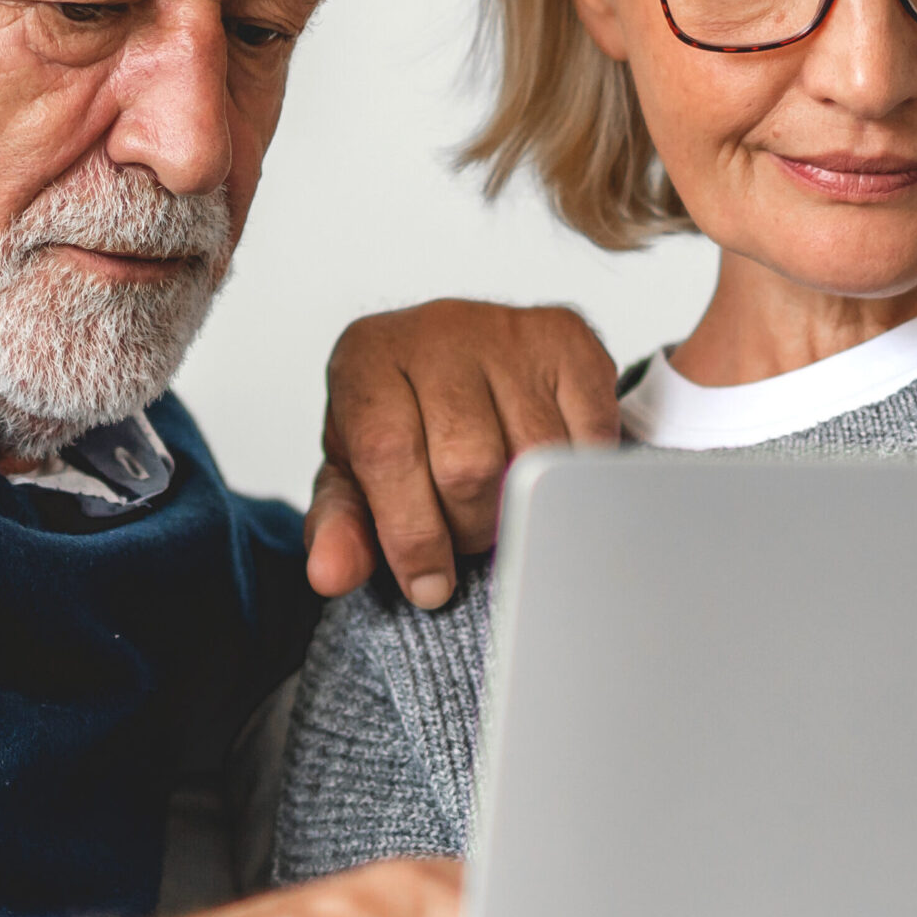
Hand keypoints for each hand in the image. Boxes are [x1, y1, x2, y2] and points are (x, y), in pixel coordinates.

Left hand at [305, 300, 619, 607]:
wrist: (452, 356)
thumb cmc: (399, 420)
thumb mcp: (354, 474)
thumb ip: (340, 526)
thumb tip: (331, 574)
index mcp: (368, 360)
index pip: (390, 454)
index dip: (413, 535)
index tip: (429, 585)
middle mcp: (435, 331)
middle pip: (469, 462)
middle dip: (472, 528)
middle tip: (469, 536)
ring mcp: (507, 330)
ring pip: (533, 455)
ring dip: (524, 508)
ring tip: (503, 506)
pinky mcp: (568, 338)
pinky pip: (585, 436)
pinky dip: (570, 480)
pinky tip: (543, 477)